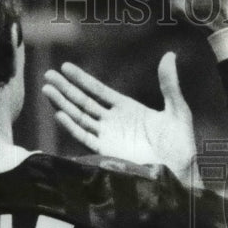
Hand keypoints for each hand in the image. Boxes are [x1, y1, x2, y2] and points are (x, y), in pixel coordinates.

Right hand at [42, 52, 200, 185]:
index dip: (82, 79)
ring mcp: (108, 137)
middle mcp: (114, 121)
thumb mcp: (177, 110)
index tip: (66, 67)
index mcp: (127, 108)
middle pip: (84, 102)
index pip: (99, 91)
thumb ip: (169, 85)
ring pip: (80, 117)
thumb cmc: (181, 144)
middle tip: (48, 74)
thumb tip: (169, 56)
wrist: (178, 171)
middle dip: (66, 89)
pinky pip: (85, 137)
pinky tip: (59, 114)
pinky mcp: (107, 152)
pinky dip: (72, 127)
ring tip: (47, 89)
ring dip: (63, 104)